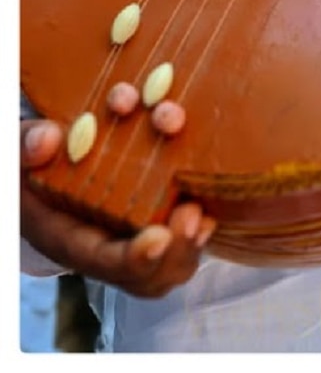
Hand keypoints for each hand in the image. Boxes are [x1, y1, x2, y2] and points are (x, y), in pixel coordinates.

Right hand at [21, 119, 215, 298]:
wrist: (35, 165)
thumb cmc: (27, 160)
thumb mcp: (16, 150)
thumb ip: (26, 146)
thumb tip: (48, 139)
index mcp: (62, 235)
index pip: (99, 261)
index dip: (132, 258)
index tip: (158, 238)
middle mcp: (97, 244)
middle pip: (143, 274)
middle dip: (174, 252)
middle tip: (192, 216)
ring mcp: (124, 236)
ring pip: (166, 263)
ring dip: (189, 241)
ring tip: (202, 214)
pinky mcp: (146, 217)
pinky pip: (175, 238)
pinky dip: (194, 226)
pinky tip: (207, 204)